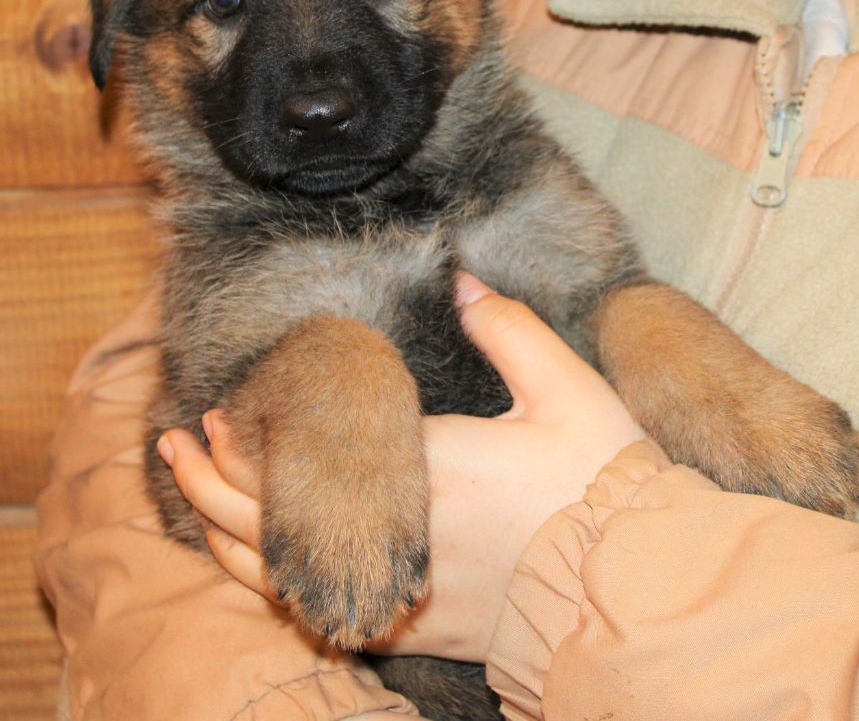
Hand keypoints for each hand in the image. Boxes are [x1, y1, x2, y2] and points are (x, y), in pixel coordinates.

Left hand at [158, 275, 644, 661]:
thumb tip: (463, 283)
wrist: (631, 588)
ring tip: (191, 504)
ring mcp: (397, 589)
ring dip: (223, 538)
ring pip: (280, 577)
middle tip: (173, 448)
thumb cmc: (600, 484)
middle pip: (268, 520)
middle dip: (208, 482)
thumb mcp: (568, 389)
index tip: (215, 412)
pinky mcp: (412, 630)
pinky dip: (273, 590)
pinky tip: (255, 571)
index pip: (306, 460)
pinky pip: (318, 619)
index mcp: (426, 468)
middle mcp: (395, 533)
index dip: (247, 440)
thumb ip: (509, 329)